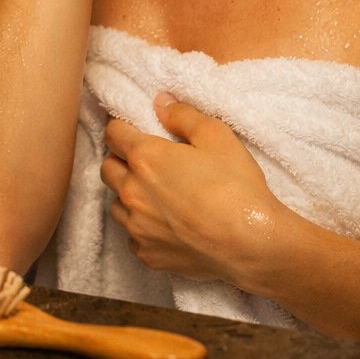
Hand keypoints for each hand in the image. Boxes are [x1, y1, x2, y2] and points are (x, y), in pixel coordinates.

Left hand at [100, 93, 286, 287]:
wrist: (252, 244)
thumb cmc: (236, 187)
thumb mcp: (216, 136)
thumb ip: (183, 115)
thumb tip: (160, 103)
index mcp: (145, 158)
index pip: (113, 134)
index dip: (121, 128)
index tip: (132, 130)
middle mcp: (132, 192)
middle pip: (107, 169)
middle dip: (120, 160)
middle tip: (145, 161)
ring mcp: (137, 227)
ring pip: (116, 204)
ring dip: (127, 195)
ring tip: (154, 194)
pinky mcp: (147, 254)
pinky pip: (132, 235)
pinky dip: (141, 227)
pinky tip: (165, 224)